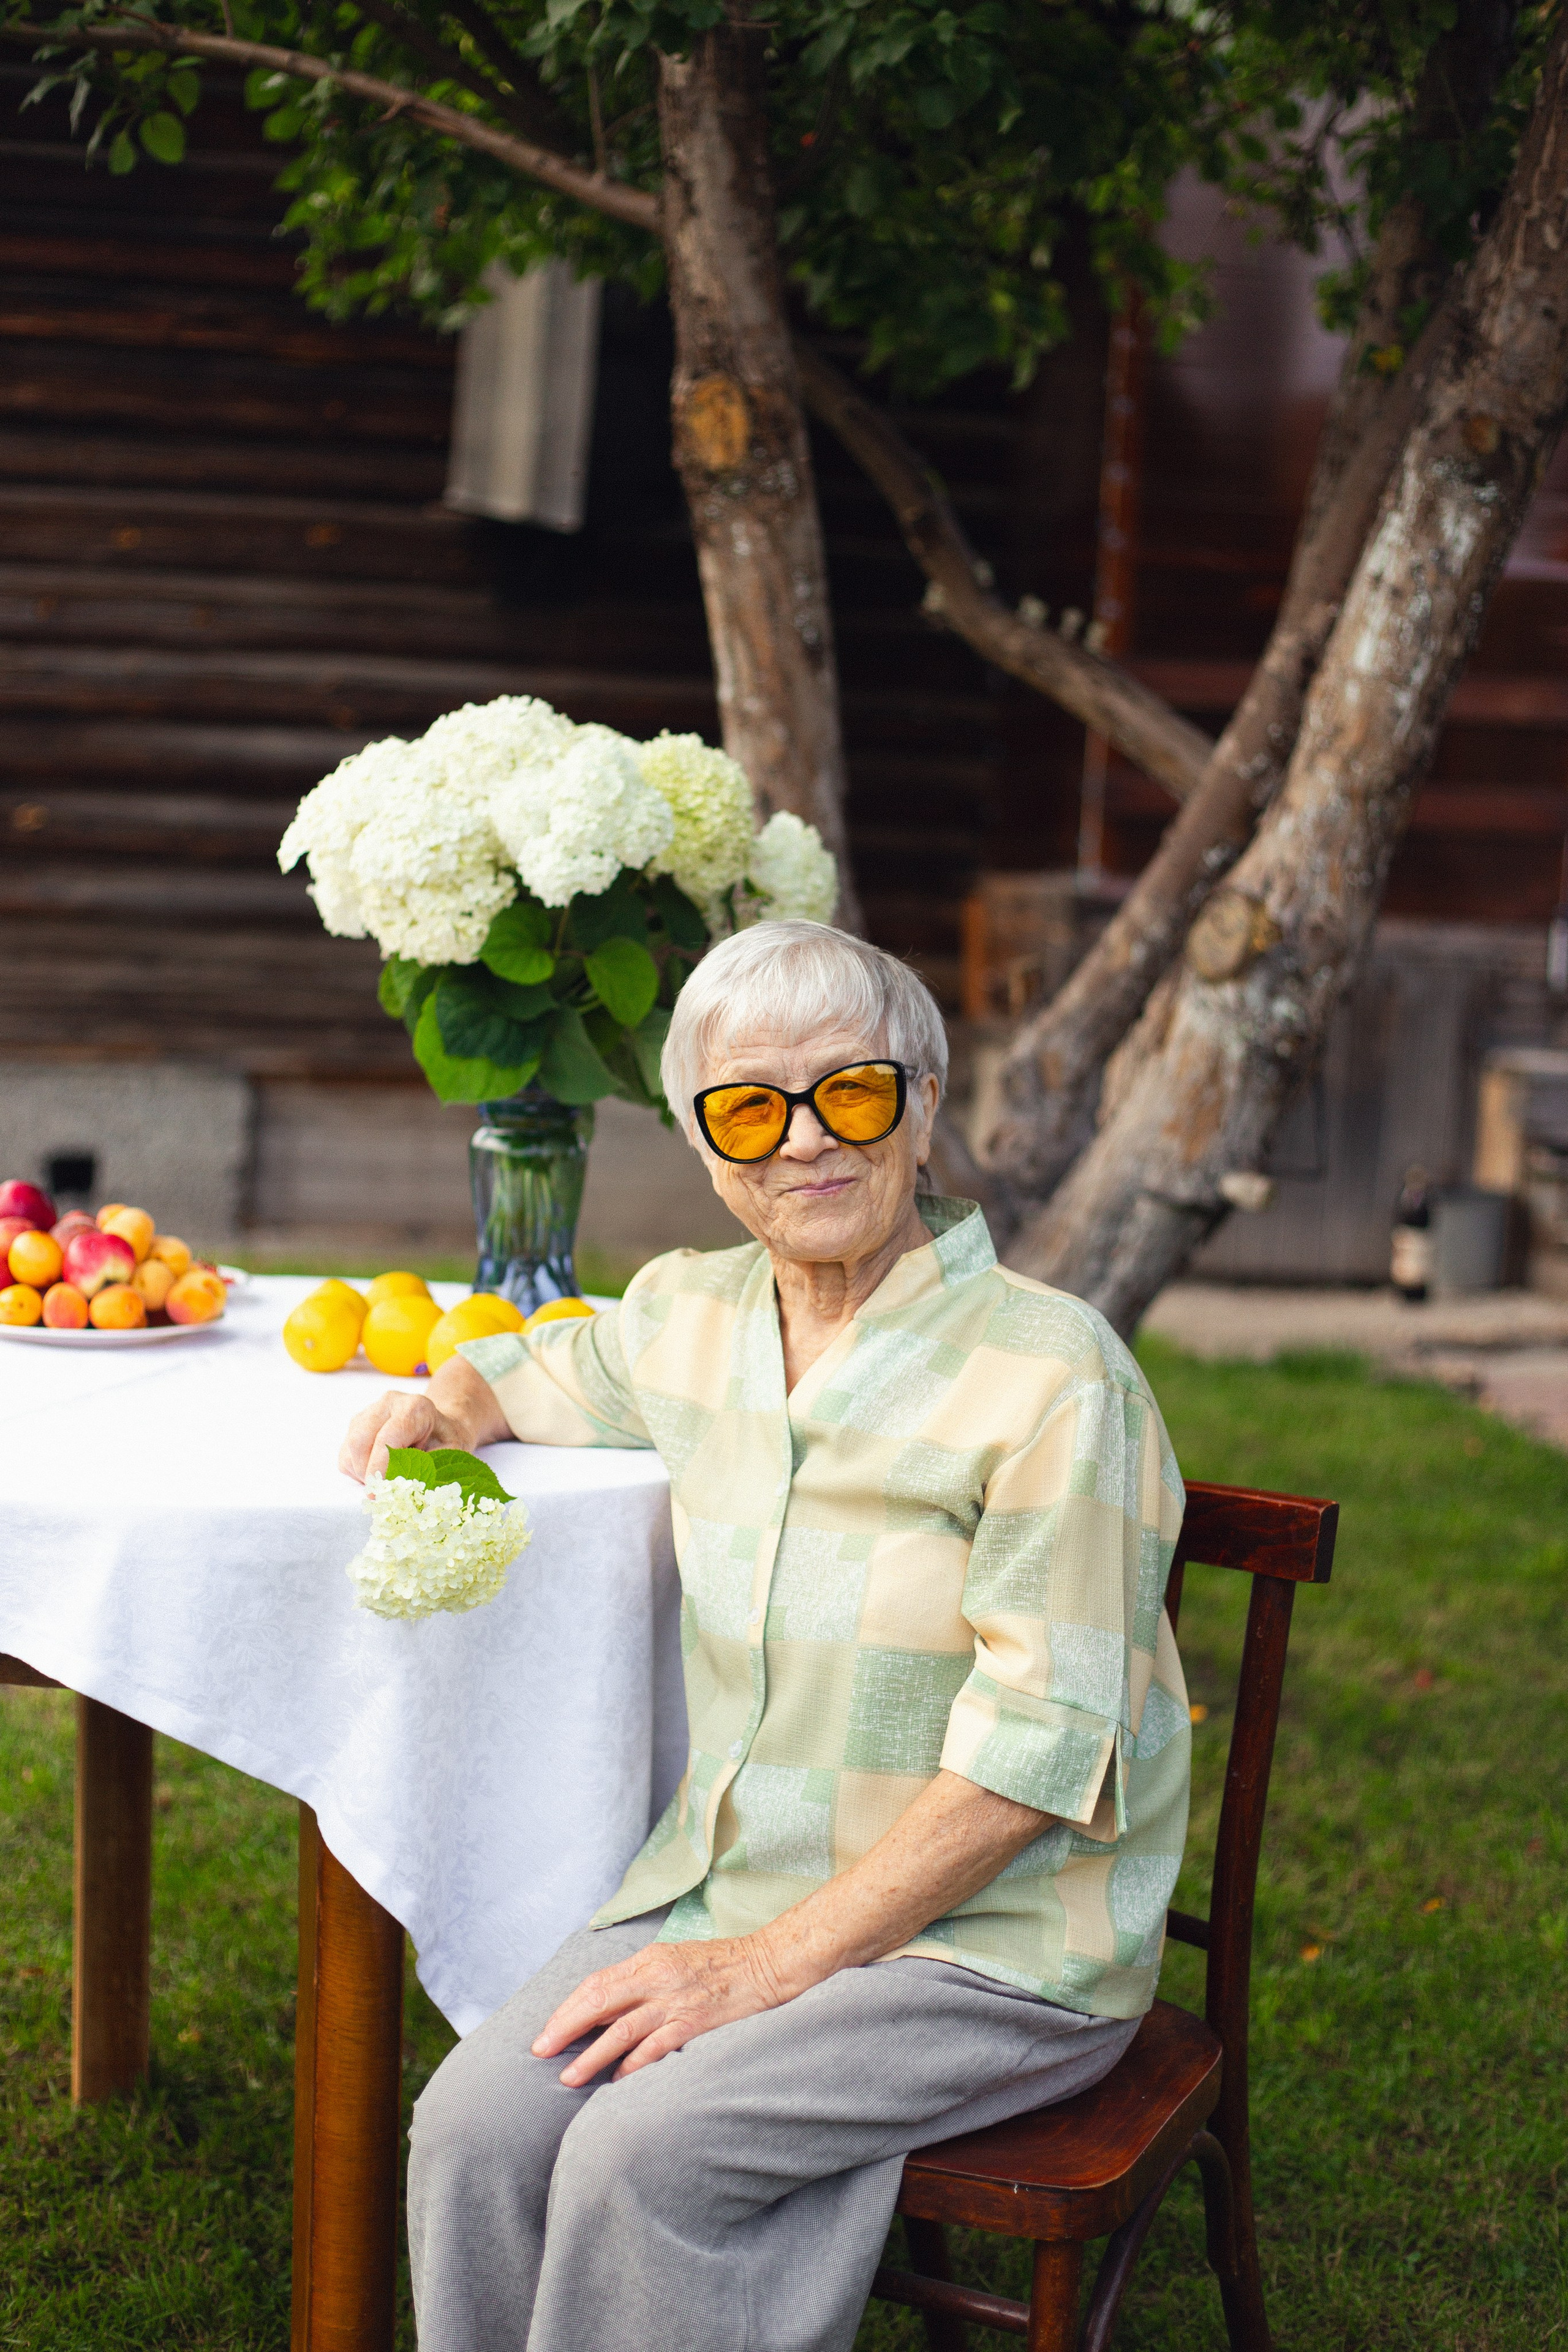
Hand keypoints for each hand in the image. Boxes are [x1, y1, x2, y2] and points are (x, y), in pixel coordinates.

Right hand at [339, 1354, 508, 1482]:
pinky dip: (357, 1471)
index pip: (387, 1439)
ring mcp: (369, 1411)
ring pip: (350, 1449)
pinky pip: (346, 1454)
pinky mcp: (357, 1424)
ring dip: (362, 1474)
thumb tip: (402, 1490)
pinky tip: (379, 1471)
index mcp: (415, 1407)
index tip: (379, 1493)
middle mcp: (389, 1403)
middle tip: (381, 1494)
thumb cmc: (446, 1442)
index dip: (380, 1468)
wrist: (440, 1427)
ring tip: (385, 1481)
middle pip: (360, 1442)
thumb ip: (428, 1469)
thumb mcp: (450, 1455)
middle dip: (367, 1474)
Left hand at [531, 1934, 795, 2085]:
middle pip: (598, 2001)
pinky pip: (655, 2047)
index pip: (596, 1984)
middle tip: (540, 2052)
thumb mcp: (675, 1959)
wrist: (769, 1961)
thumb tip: (608, 2006)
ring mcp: (675, 2000)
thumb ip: (643, 1979)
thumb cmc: (722, 1962)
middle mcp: (656, 1976)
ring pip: (620, 2029)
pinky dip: (633, 2065)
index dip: (567, 2008)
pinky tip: (617, 2081)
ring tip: (568, 2077)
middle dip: (565, 2028)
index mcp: (648, 1959)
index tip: (546, 2031)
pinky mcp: (695, 2022)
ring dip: (590, 2055)